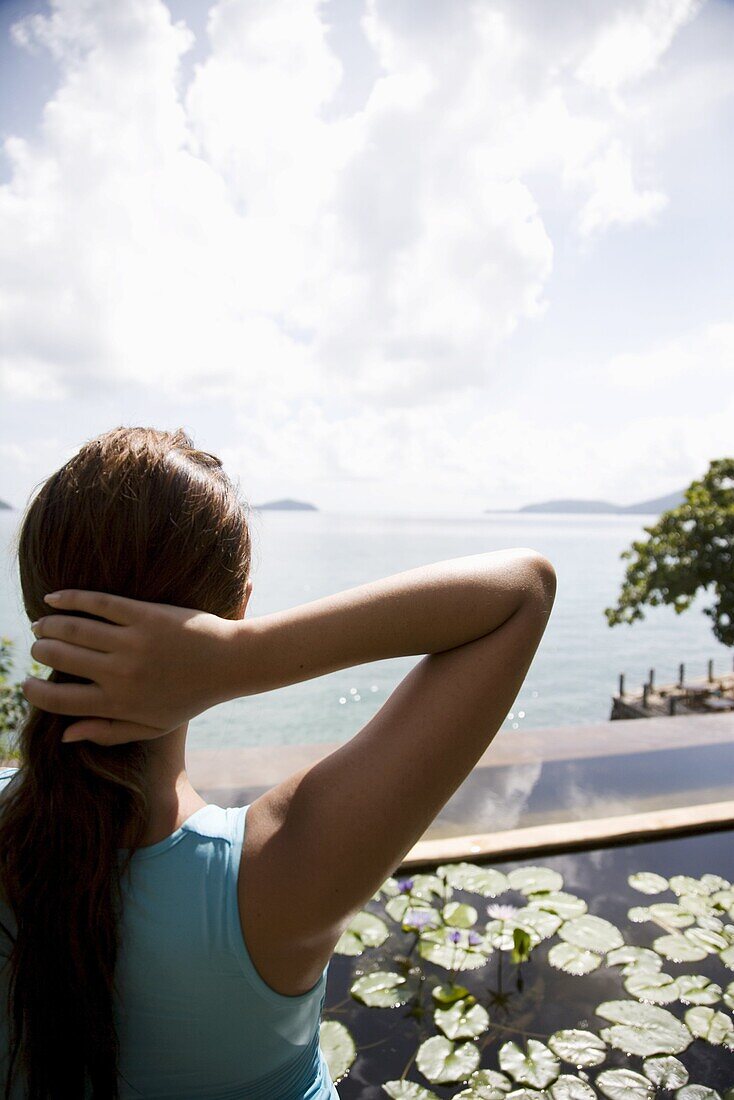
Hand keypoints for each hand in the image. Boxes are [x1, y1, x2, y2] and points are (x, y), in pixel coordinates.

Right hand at [22, 590, 238, 744]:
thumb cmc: (190, 698)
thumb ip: (107, 733)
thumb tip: (65, 734)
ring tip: (42, 624)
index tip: (28, 685)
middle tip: (38, 648)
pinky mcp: (144, 614)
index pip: (59, 701)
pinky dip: (70, 598)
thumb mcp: (152, 726)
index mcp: (119, 703)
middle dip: (40, 652)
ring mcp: (132, 642)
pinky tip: (54, 598)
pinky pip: (97, 603)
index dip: (35, 693)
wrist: (229, 663)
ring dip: (48, 625)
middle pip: (59, 659)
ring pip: (72, 629)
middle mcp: (121, 674)